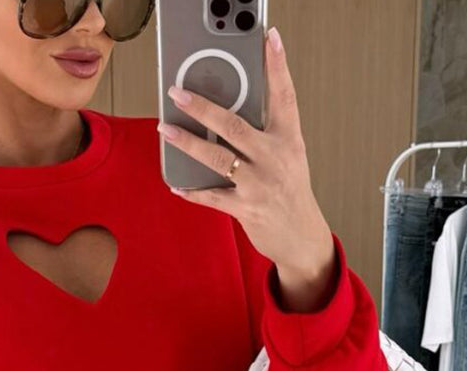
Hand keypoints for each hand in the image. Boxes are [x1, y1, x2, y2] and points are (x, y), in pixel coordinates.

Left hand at [159, 26, 334, 283]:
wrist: (301, 237)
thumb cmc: (290, 192)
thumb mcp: (288, 156)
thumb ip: (264, 134)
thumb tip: (226, 115)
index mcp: (288, 139)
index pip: (284, 95)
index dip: (277, 65)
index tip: (270, 37)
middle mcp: (274, 158)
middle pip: (234, 125)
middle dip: (202, 107)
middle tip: (178, 91)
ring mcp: (259, 184)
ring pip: (216, 157)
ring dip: (187, 142)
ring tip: (165, 128)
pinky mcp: (246, 208)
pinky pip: (212, 196)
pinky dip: (192, 191)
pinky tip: (176, 184)